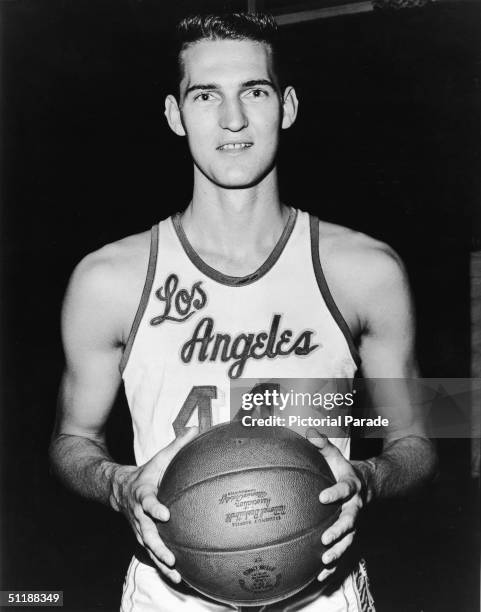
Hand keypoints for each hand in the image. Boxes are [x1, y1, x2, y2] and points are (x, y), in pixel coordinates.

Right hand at [111, 427, 198, 582]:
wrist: (118, 489)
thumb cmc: (145, 473)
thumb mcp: (159, 458)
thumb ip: (177, 445)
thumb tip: (197, 428)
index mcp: (142, 494)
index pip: (148, 502)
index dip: (154, 508)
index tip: (165, 514)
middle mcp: (139, 515)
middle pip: (147, 533)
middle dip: (158, 546)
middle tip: (171, 556)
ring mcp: (139, 529)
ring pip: (149, 548)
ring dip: (161, 562)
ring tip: (176, 574)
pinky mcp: (143, 537)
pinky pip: (152, 553)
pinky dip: (162, 566)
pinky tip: (178, 578)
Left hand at [306, 429, 365, 582]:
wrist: (367, 485)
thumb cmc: (343, 469)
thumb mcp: (335, 455)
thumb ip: (322, 444)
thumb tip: (308, 431)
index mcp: (351, 486)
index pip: (344, 489)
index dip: (335, 493)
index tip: (322, 497)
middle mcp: (355, 507)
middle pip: (351, 520)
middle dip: (340, 530)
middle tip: (326, 537)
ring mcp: (355, 523)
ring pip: (350, 540)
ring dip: (339, 551)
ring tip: (325, 560)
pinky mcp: (350, 535)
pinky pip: (344, 552)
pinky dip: (335, 565)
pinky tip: (321, 576)